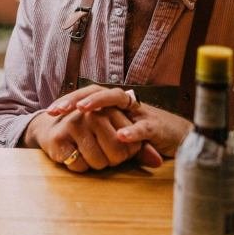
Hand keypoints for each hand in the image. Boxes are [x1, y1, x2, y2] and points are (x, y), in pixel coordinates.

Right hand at [24, 102, 161, 171]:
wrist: (51, 127)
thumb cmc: (90, 131)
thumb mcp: (117, 133)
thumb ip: (139, 147)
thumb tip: (158, 161)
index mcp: (110, 105)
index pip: (131, 140)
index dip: (128, 151)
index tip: (118, 145)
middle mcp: (92, 112)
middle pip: (117, 152)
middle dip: (112, 160)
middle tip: (102, 151)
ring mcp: (73, 124)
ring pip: (98, 161)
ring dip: (96, 164)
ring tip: (87, 152)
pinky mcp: (58, 138)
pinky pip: (79, 165)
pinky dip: (80, 167)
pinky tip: (74, 155)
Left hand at [49, 86, 190, 157]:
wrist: (184, 140)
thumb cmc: (148, 137)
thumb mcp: (119, 136)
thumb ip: (101, 137)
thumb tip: (73, 143)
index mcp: (116, 106)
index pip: (89, 96)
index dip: (69, 101)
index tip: (49, 110)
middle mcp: (127, 104)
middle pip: (98, 91)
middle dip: (76, 98)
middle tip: (56, 109)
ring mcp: (142, 113)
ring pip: (118, 99)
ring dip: (99, 103)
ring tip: (82, 110)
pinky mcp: (158, 127)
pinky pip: (144, 127)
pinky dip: (132, 131)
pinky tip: (120, 136)